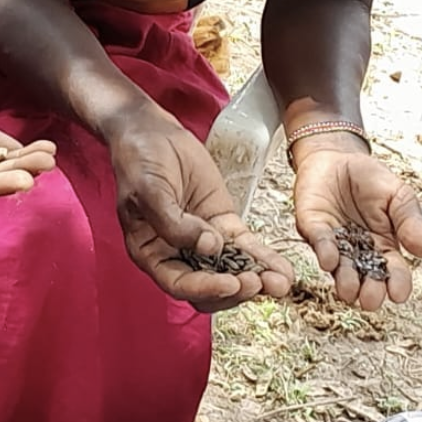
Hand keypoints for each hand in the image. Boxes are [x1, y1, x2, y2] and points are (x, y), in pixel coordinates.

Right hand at [110, 108, 294, 311]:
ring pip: (231, 271)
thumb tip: (208, 247)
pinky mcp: (222, 223)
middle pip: (209, 286)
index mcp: (152, 254)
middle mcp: (178, 254)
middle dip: (236, 289)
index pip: (180, 283)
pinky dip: (263, 258)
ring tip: (281, 283)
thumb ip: (173, 223)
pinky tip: (282, 268)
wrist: (152, 133)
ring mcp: (203, 240)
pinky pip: (245, 247)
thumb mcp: (148, 190)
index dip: (206, 289)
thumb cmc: (139, 162)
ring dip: (257, 279)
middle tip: (259, 283)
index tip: (231, 284)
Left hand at [291, 146, 421, 310]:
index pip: (394, 272)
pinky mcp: (313, 229)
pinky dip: (325, 252)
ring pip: (341, 269)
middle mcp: (359, 253)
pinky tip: (331, 259)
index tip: (399, 295)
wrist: (338, 157)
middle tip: (371, 300)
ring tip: (350, 290)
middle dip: (369, 292)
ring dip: (345, 281)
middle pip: (366, 279)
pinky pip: (320, 243)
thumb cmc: (371, 180)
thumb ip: (410, 221)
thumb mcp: (399, 195)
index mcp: (385, 246)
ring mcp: (335, 244)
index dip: (397, 284)